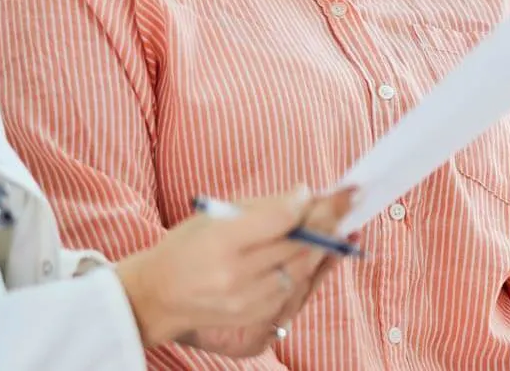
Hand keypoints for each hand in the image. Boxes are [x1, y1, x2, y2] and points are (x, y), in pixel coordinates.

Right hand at [189, 187, 357, 356]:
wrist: (158, 295)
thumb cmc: (186, 246)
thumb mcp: (214, 215)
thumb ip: (261, 208)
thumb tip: (305, 196)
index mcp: (222, 241)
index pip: (278, 219)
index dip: (302, 202)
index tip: (312, 190)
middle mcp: (237, 275)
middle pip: (297, 246)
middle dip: (328, 219)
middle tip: (351, 198)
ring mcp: (249, 302)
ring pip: (303, 270)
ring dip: (327, 244)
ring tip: (345, 221)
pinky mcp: (256, 320)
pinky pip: (296, 291)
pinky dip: (314, 269)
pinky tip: (330, 251)